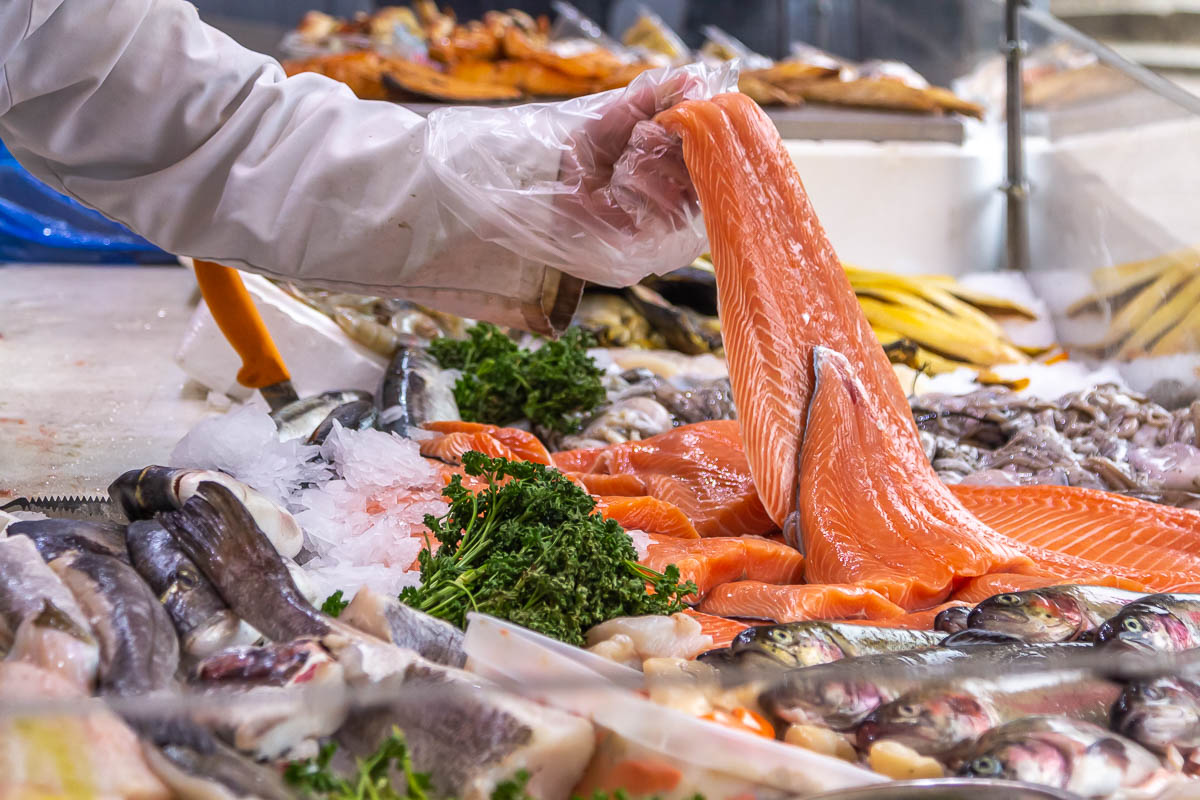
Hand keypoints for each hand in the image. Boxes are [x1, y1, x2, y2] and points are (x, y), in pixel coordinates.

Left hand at [557, 69, 708, 253]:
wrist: (553, 171)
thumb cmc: (590, 142)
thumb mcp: (624, 111)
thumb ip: (658, 97)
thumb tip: (693, 81)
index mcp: (678, 162)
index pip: (708, 155)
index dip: (693, 136)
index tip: (670, 121)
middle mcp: (678, 191)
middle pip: (699, 177)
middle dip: (668, 152)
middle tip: (640, 140)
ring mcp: (663, 217)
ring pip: (682, 198)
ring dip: (651, 173)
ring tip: (623, 164)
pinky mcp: (645, 237)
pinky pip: (662, 220)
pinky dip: (640, 196)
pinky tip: (618, 187)